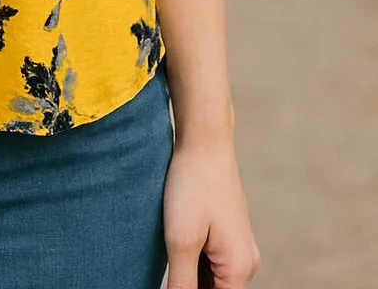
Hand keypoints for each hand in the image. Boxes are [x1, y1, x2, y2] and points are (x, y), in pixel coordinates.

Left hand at [163, 137, 260, 288]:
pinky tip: (172, 248)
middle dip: (189, 286)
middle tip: (170, 264)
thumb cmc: (193, 186)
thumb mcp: (181, 241)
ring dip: (189, 276)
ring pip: (210, 277)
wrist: (205, 139)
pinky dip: (191, 261)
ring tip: (169, 254)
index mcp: (239, 268)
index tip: (173, 280)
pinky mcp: (225, 232)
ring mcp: (237, 245)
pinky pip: (209, 260)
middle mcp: (245, 261)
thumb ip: (182, 285)